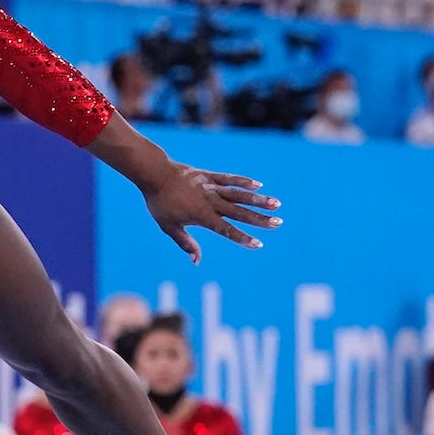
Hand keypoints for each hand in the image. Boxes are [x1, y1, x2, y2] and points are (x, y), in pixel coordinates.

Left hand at [142, 165, 280, 262]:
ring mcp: (211, 186)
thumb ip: (185, 243)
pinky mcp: (209, 175)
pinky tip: (258, 186)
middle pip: (239, 212)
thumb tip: (197, 261)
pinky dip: (243, 182)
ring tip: (276, 204)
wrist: (154, 174)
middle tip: (278, 223)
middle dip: (259, 219)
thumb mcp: (169, 226)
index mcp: (202, 216)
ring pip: (239, 194)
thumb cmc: (160, 203)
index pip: (226, 229)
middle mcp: (210, 201)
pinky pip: (229, 179)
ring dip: (258, 200)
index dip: (242, 238)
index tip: (258, 244)